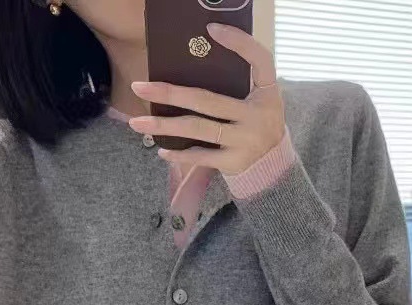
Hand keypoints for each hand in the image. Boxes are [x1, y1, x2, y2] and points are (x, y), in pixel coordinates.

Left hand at [128, 22, 284, 173]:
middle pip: (207, 100)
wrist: (274, 168)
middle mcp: (257, 116)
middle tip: (140, 87)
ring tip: (137, 123)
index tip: (211, 29)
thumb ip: (239, 83)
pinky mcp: (234, 162)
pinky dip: (180, 153)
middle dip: (170, 93)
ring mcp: (245, 141)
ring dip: (165, 126)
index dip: (239, 42)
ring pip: (198, 128)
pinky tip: (161, 150)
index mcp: (266, 93)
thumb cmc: (258, 125)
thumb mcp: (260, 100)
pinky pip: (202, 156)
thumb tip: (192, 67)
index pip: (259, 59)